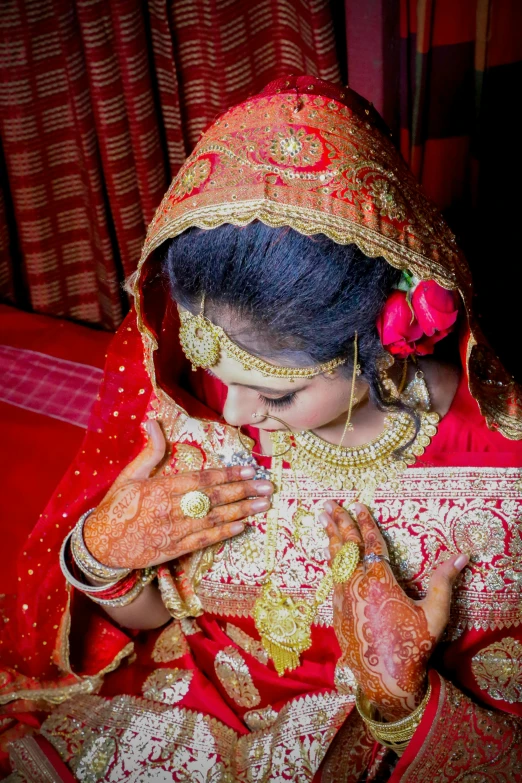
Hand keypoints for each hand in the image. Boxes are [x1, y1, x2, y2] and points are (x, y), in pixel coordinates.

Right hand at [84, 420, 272, 569]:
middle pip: (214, 498)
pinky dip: (224, 534)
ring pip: (214, 520)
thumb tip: (152, 421)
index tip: (250, 470)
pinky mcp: (174, 549)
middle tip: (267, 487)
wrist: (99, 545)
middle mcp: (170, 509)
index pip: (202, 479)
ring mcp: (173, 531)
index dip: (228, 474)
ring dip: (241, 511)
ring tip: (262, 505)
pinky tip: (242, 526)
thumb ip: (150, 451)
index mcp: (160, 488)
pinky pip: (204, 541)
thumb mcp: (129, 475)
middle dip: (244, 491)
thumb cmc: (116, 506)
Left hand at [322, 500, 467, 719]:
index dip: (364, 522)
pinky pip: (332, 576)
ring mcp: (343, 597)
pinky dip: (331, 560)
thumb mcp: (434, 614)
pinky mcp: (337, 610)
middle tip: (329, 503)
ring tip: (322, 518)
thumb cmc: (412, 646)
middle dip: (338, 522)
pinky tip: (330, 554)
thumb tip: (461, 557)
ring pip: (335, 559)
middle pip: (346, 546)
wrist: (385, 679)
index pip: (370, 543)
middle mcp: (356, 584)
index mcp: (379, 581)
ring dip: (330, 536)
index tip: (358, 504)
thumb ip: (443, 582)